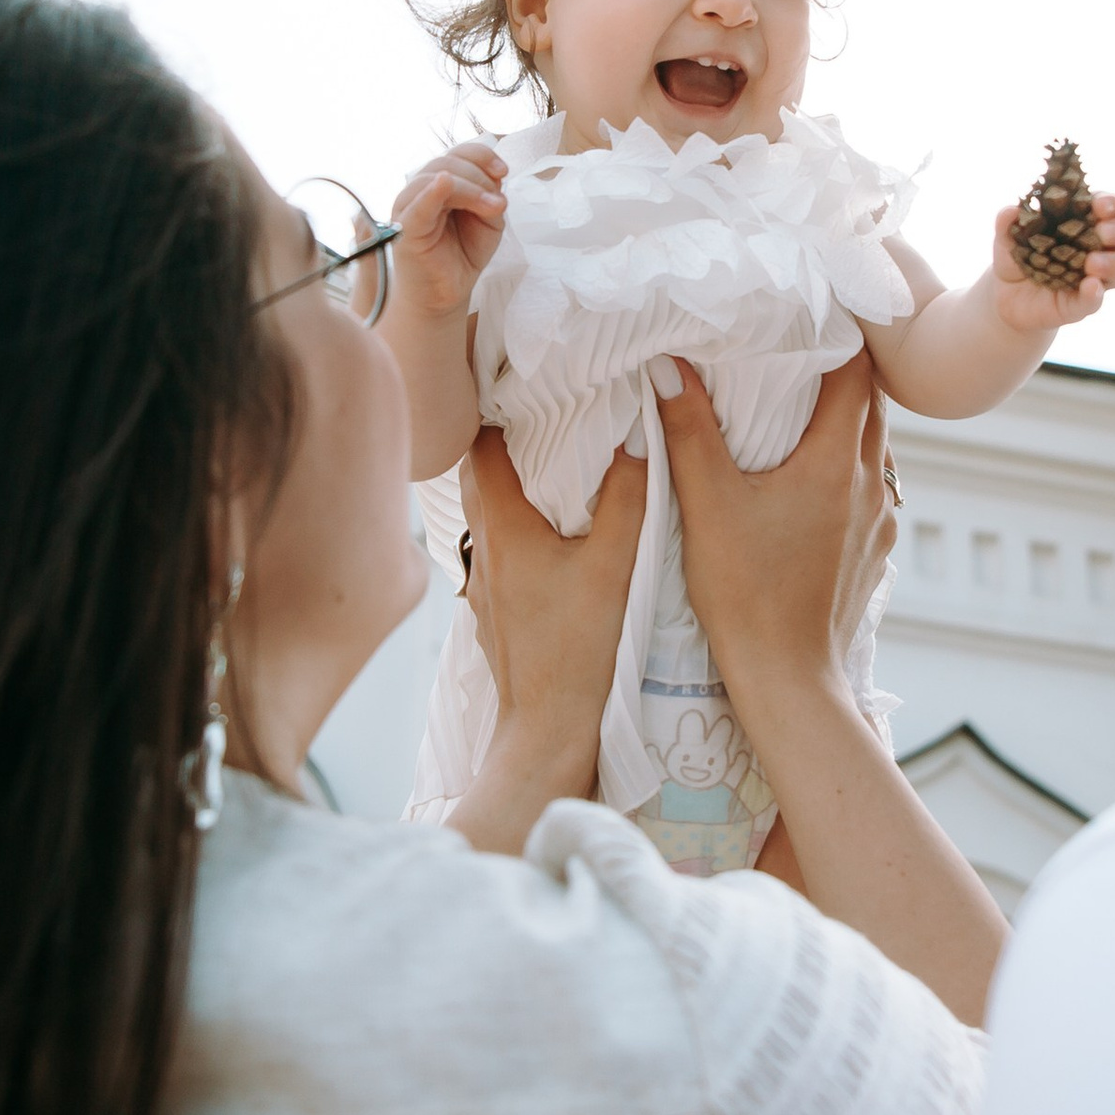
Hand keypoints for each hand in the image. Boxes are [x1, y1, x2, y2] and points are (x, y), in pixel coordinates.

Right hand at [391, 143, 508, 320]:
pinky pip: (417, 206)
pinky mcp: (406, 229)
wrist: (448, 291)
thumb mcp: (488, 219)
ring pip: (434, 177)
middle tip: (498, 205)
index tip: (503, 172)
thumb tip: (494, 180)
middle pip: (448, 162)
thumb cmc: (464, 252)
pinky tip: (444, 184)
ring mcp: (410, 207)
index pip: (458, 154)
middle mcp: (421, 189)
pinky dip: (431, 193)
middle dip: (480, 178)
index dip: (482, 156)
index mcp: (441, 182)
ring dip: (470, 189)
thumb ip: (490, 196)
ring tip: (490, 210)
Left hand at [447, 427, 644, 850]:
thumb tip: (637, 433)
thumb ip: (627, 496)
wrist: (548, 731)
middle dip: (502, 440)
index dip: (494, 408)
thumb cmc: (579, 650)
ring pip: (486, 514)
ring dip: (509, 485)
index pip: (479, 446)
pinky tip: (551, 532)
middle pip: (477, 476)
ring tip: (549, 461)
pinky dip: (517, 526)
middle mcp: (482, 548)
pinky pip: (499, 549)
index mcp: (503, 526)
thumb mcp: (616, 566)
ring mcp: (483, 584)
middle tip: (541, 410)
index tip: (524, 382)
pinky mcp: (494, 612)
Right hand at [653, 352, 893, 693]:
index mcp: (836, 461)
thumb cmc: (745, 593)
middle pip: (872, 404)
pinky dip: (848, 467)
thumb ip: (690, 429)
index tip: (809, 315)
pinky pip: (871, 489)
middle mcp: (870, 484)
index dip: (840, 336)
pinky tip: (812, 477)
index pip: (858, 371)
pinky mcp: (875, 552)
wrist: (788, 679)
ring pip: (874, 448)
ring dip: (847, 421)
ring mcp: (879, 521)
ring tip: (804, 406)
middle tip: (801, 351)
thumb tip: (668, 363)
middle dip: (842, 372)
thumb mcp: (707, 504)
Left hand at [988, 189, 1114, 332]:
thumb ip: (1008, 222)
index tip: (1098, 204)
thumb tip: (1011, 211)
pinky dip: (1095, 294)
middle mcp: (1101, 247)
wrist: (1006, 296)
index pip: (1112, 206)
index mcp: (1088, 221)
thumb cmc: (1018, 255)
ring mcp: (1097, 277)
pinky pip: (1097, 300)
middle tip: (1103, 232)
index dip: (1111, 203)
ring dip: (1114, 263)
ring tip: (1092, 263)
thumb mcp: (1007, 236)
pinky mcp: (1083, 304)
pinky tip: (1090, 286)